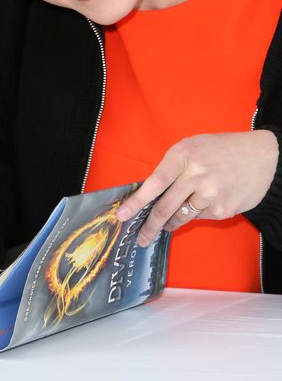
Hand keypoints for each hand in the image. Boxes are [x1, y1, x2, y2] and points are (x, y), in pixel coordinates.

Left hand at [116, 130, 277, 245]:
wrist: (262, 157)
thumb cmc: (220, 149)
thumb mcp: (191, 147)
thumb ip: (171, 167)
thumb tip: (149, 192)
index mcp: (183, 155)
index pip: (155, 182)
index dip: (137, 201)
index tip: (122, 215)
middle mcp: (196, 174)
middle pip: (164, 207)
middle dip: (149, 226)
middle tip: (140, 237)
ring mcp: (210, 194)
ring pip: (181, 217)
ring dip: (170, 223)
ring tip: (166, 223)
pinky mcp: (222, 210)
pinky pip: (200, 217)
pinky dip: (196, 213)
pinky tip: (205, 201)